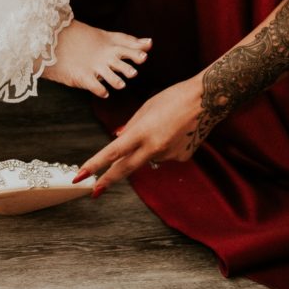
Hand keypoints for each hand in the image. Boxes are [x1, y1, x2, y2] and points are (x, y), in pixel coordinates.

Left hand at [72, 77, 211, 195]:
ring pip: (149, 157)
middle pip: (125, 168)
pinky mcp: (182, 158)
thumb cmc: (173, 97)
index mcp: (142, 132)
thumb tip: (117, 138)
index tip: (81, 175)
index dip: (95, 165)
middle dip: (108, 180)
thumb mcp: (146, 108)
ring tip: (165, 126)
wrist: (207, 99)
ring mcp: (169, 155)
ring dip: (149, 147)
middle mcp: (154, 147)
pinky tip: (177, 132)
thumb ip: (130, 126)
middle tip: (94, 191)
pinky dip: (166, 147)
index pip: (112, 152)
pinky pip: (166, 156)